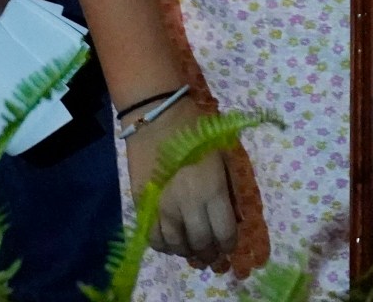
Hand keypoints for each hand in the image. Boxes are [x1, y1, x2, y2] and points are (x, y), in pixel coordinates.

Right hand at [127, 104, 238, 268]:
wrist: (156, 118)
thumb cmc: (195, 131)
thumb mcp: (221, 157)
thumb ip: (225, 189)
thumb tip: (229, 214)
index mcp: (213, 190)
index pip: (223, 232)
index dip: (228, 245)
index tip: (229, 247)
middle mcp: (188, 205)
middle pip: (200, 244)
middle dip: (209, 254)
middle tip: (212, 256)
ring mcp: (162, 207)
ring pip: (176, 245)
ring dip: (187, 251)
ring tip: (193, 250)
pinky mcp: (143, 206)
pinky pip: (153, 238)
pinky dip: (164, 245)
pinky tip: (170, 242)